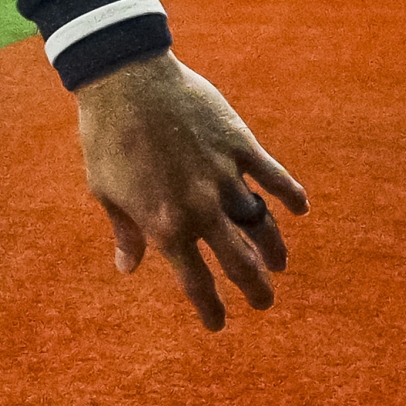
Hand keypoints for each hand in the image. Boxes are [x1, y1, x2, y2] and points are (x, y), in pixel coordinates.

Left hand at [73, 51, 308, 330]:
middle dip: (255, 288)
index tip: (218, 325)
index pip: (195, 281)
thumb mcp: (105, 190)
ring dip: (275, 248)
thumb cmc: (106, 137)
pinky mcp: (239, 144)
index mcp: (165, 225)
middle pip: (240, 261)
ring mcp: (224, 176)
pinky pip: (274, 177)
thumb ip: (125, 231)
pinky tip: (300, 208)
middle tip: (263, 303)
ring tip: (280, 265)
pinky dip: (291, 194)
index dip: (209, 308)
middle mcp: (200, 208)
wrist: (124, 80)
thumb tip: (128, 268)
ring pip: (262, 224)